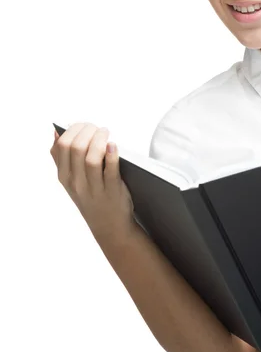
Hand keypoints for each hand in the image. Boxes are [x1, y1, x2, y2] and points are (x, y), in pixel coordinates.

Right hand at [50, 122, 135, 242]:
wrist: (109, 225)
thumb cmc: (91, 196)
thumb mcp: (71, 180)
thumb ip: (62, 158)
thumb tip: (56, 132)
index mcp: (64, 176)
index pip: (62, 146)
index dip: (74, 130)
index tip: (85, 125)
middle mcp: (76, 182)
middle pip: (76, 149)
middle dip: (87, 131)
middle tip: (98, 128)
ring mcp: (94, 187)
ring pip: (91, 158)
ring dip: (99, 140)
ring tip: (106, 132)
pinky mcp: (112, 191)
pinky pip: (110, 171)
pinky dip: (111, 155)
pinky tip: (113, 145)